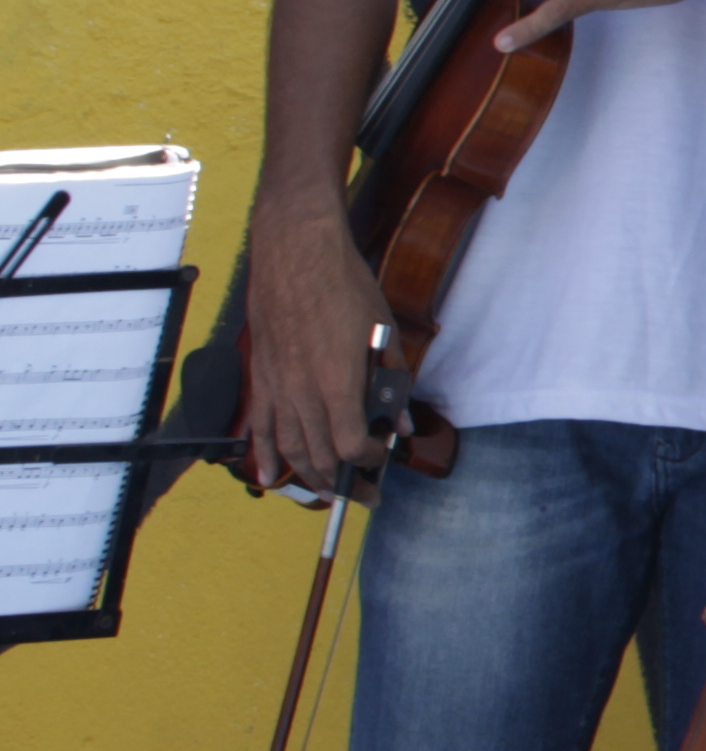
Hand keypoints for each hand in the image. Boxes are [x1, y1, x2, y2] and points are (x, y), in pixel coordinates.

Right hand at [237, 206, 395, 500]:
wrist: (296, 254)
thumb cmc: (345, 288)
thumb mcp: (385, 334)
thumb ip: (393, 383)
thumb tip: (401, 423)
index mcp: (337, 384)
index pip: (351, 447)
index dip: (369, 463)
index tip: (383, 462)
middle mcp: (302, 393)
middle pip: (320, 456)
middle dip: (344, 482)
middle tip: (364, 496)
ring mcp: (277, 386)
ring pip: (290, 447)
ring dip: (308, 476)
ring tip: (327, 493)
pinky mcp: (261, 376)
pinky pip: (259, 426)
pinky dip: (263, 455)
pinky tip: (267, 478)